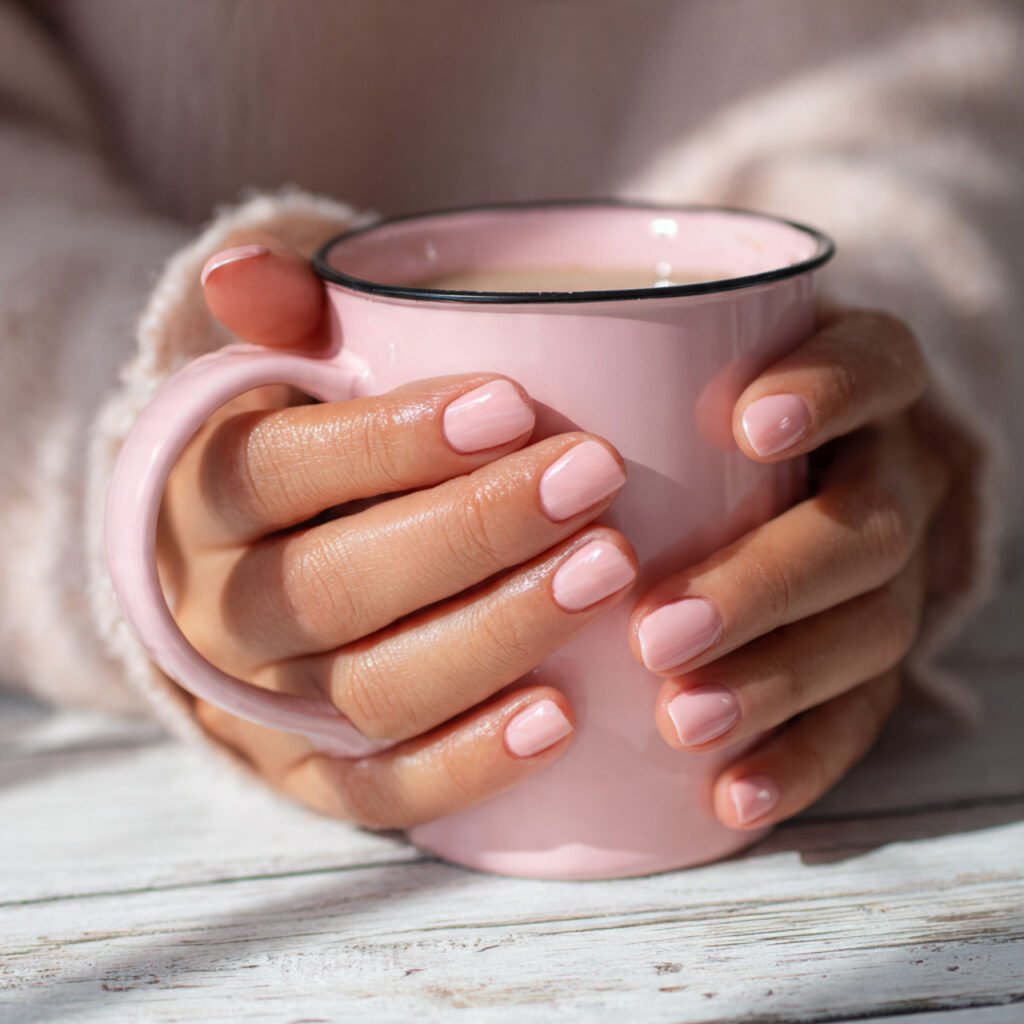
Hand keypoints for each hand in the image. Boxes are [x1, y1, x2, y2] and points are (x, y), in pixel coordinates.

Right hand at [159, 241, 637, 828]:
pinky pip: (380, 792)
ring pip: (372, 689)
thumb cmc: (301, 455)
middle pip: (337, 584)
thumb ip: (282, 316)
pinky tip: (565, 716)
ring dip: (496, 635)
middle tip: (595, 479)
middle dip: (474, 532)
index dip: (393, 440)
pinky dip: (469, 762)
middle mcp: (216, 608)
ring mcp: (260, 706)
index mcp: (200, 494)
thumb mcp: (281, 374)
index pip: (280, 465)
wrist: (242, 576)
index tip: (515, 403)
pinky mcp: (306, 775)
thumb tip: (240, 272)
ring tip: (610, 572)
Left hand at [629, 306, 949, 829]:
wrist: (772, 487)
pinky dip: (798, 757)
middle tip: (662, 629)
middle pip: (866, 523)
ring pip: (871, 628)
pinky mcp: (870, 661)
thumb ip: (588, 353)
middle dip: (767, 578)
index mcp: (847, 389)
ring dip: (777, 679)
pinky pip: (860, 717)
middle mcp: (882, 476)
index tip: (745, 427)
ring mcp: (888, 575)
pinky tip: (729, 795)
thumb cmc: (680, 416)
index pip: (875, 365)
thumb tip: (395, 351)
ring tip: (681, 719)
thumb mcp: (656, 363)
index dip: (829, 391)